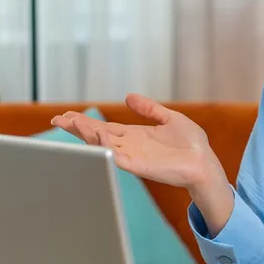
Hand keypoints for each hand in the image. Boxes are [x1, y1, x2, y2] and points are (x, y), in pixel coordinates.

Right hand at [51, 94, 225, 192]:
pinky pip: (118, 157)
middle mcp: (129, 146)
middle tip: (58, 119)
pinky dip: (106, 148)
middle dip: (77, 127)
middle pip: (97, 135)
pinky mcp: (140, 166)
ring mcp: (133, 156)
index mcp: (134, 135)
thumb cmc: (191, 145)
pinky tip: (97, 137)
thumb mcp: (169, 118)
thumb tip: (129, 97)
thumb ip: (149, 108)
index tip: (67, 115)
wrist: (204, 162)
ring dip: (87, 134)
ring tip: (72, 123)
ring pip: (103, 145)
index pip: (103, 127)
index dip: (85, 122)